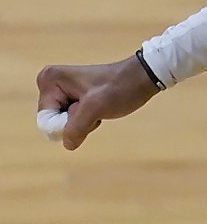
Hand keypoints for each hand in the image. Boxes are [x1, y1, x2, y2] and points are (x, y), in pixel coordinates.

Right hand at [35, 57, 159, 150]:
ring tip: (100, 106)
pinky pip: (73, 120)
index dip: (67, 123)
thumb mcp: (96, 109)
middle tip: (97, 108)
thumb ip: (76, 128)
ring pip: (64, 123)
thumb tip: (67, 144)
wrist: (142, 78)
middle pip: (53, 122)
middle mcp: (49, 83)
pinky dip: (88, 120)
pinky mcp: (72, 97)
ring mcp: (60, 90)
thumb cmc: (121, 88)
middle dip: (77, 122)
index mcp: (48, 80)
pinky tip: (101, 107)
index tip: (88, 109)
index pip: (46, 120)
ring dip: (84, 122)